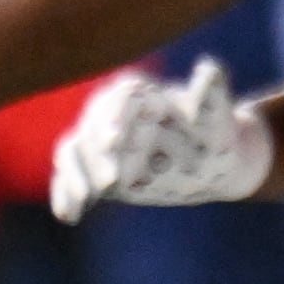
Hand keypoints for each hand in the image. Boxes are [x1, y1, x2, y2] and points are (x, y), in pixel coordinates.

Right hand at [48, 58, 276, 223]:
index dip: (113, 116)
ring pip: (73, 151)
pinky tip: (69, 215)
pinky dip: (66, 194)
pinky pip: (72, 178)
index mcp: (142, 93)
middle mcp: (114, 114)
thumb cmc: (216, 136)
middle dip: (97, 154)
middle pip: (92, 127)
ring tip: (85, 199)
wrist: (210, 165)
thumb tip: (210, 68)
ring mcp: (101, 143)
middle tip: (111, 182)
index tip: (116, 139)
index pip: (119, 98)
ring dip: (74, 175)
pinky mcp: (94, 168)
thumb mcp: (217, 119)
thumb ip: (211, 95)